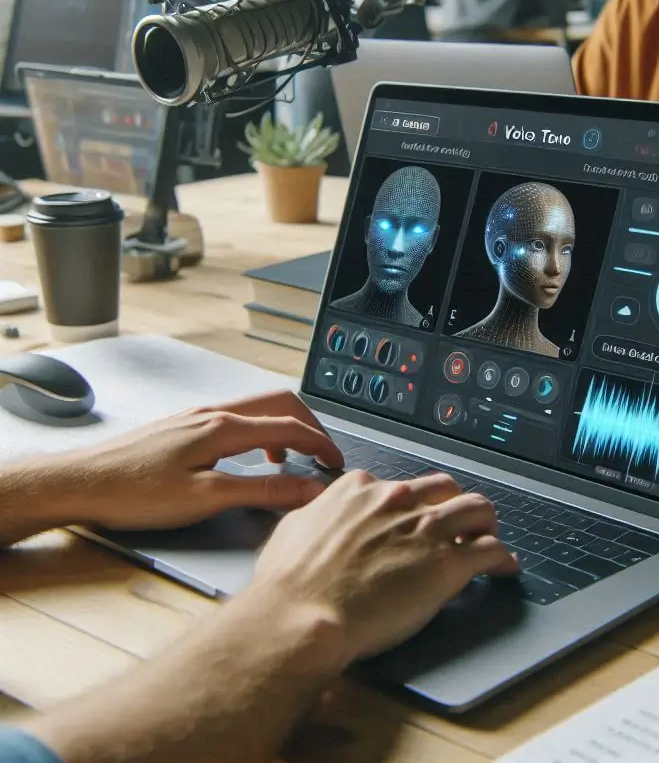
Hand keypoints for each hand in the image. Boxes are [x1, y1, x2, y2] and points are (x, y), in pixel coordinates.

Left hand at [61, 391, 343, 530]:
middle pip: (280, 404)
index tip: (336, 464)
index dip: (321, 444)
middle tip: (323, 455)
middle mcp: (213, 413)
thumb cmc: (132, 493)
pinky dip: (259, 433)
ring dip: (284, 428)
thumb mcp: (205, 499)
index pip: (290, 426)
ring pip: (258, 408)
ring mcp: (197, 416)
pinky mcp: (183, 426)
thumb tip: (307, 488)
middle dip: (309, 426)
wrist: (78, 483)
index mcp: (223, 427)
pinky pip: (237, 418)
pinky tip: (249, 458)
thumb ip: (262, 490)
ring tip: (292, 460)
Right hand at [250, 470, 518, 666]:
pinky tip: (504, 567)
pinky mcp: (447, 563)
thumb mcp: (293, 530)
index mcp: (362, 490)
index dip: (411, 505)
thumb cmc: (289, 584)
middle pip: (445, 489)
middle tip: (455, 527)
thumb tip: (316, 512)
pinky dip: (502, 558)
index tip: (413, 519)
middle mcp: (398, 500)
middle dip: (452, 506)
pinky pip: (490, 551)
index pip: (401, 486)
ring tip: (487, 538)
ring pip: (477, 508)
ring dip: (485, 524)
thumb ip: (315, 514)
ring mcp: (426, 529)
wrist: (301, 615)